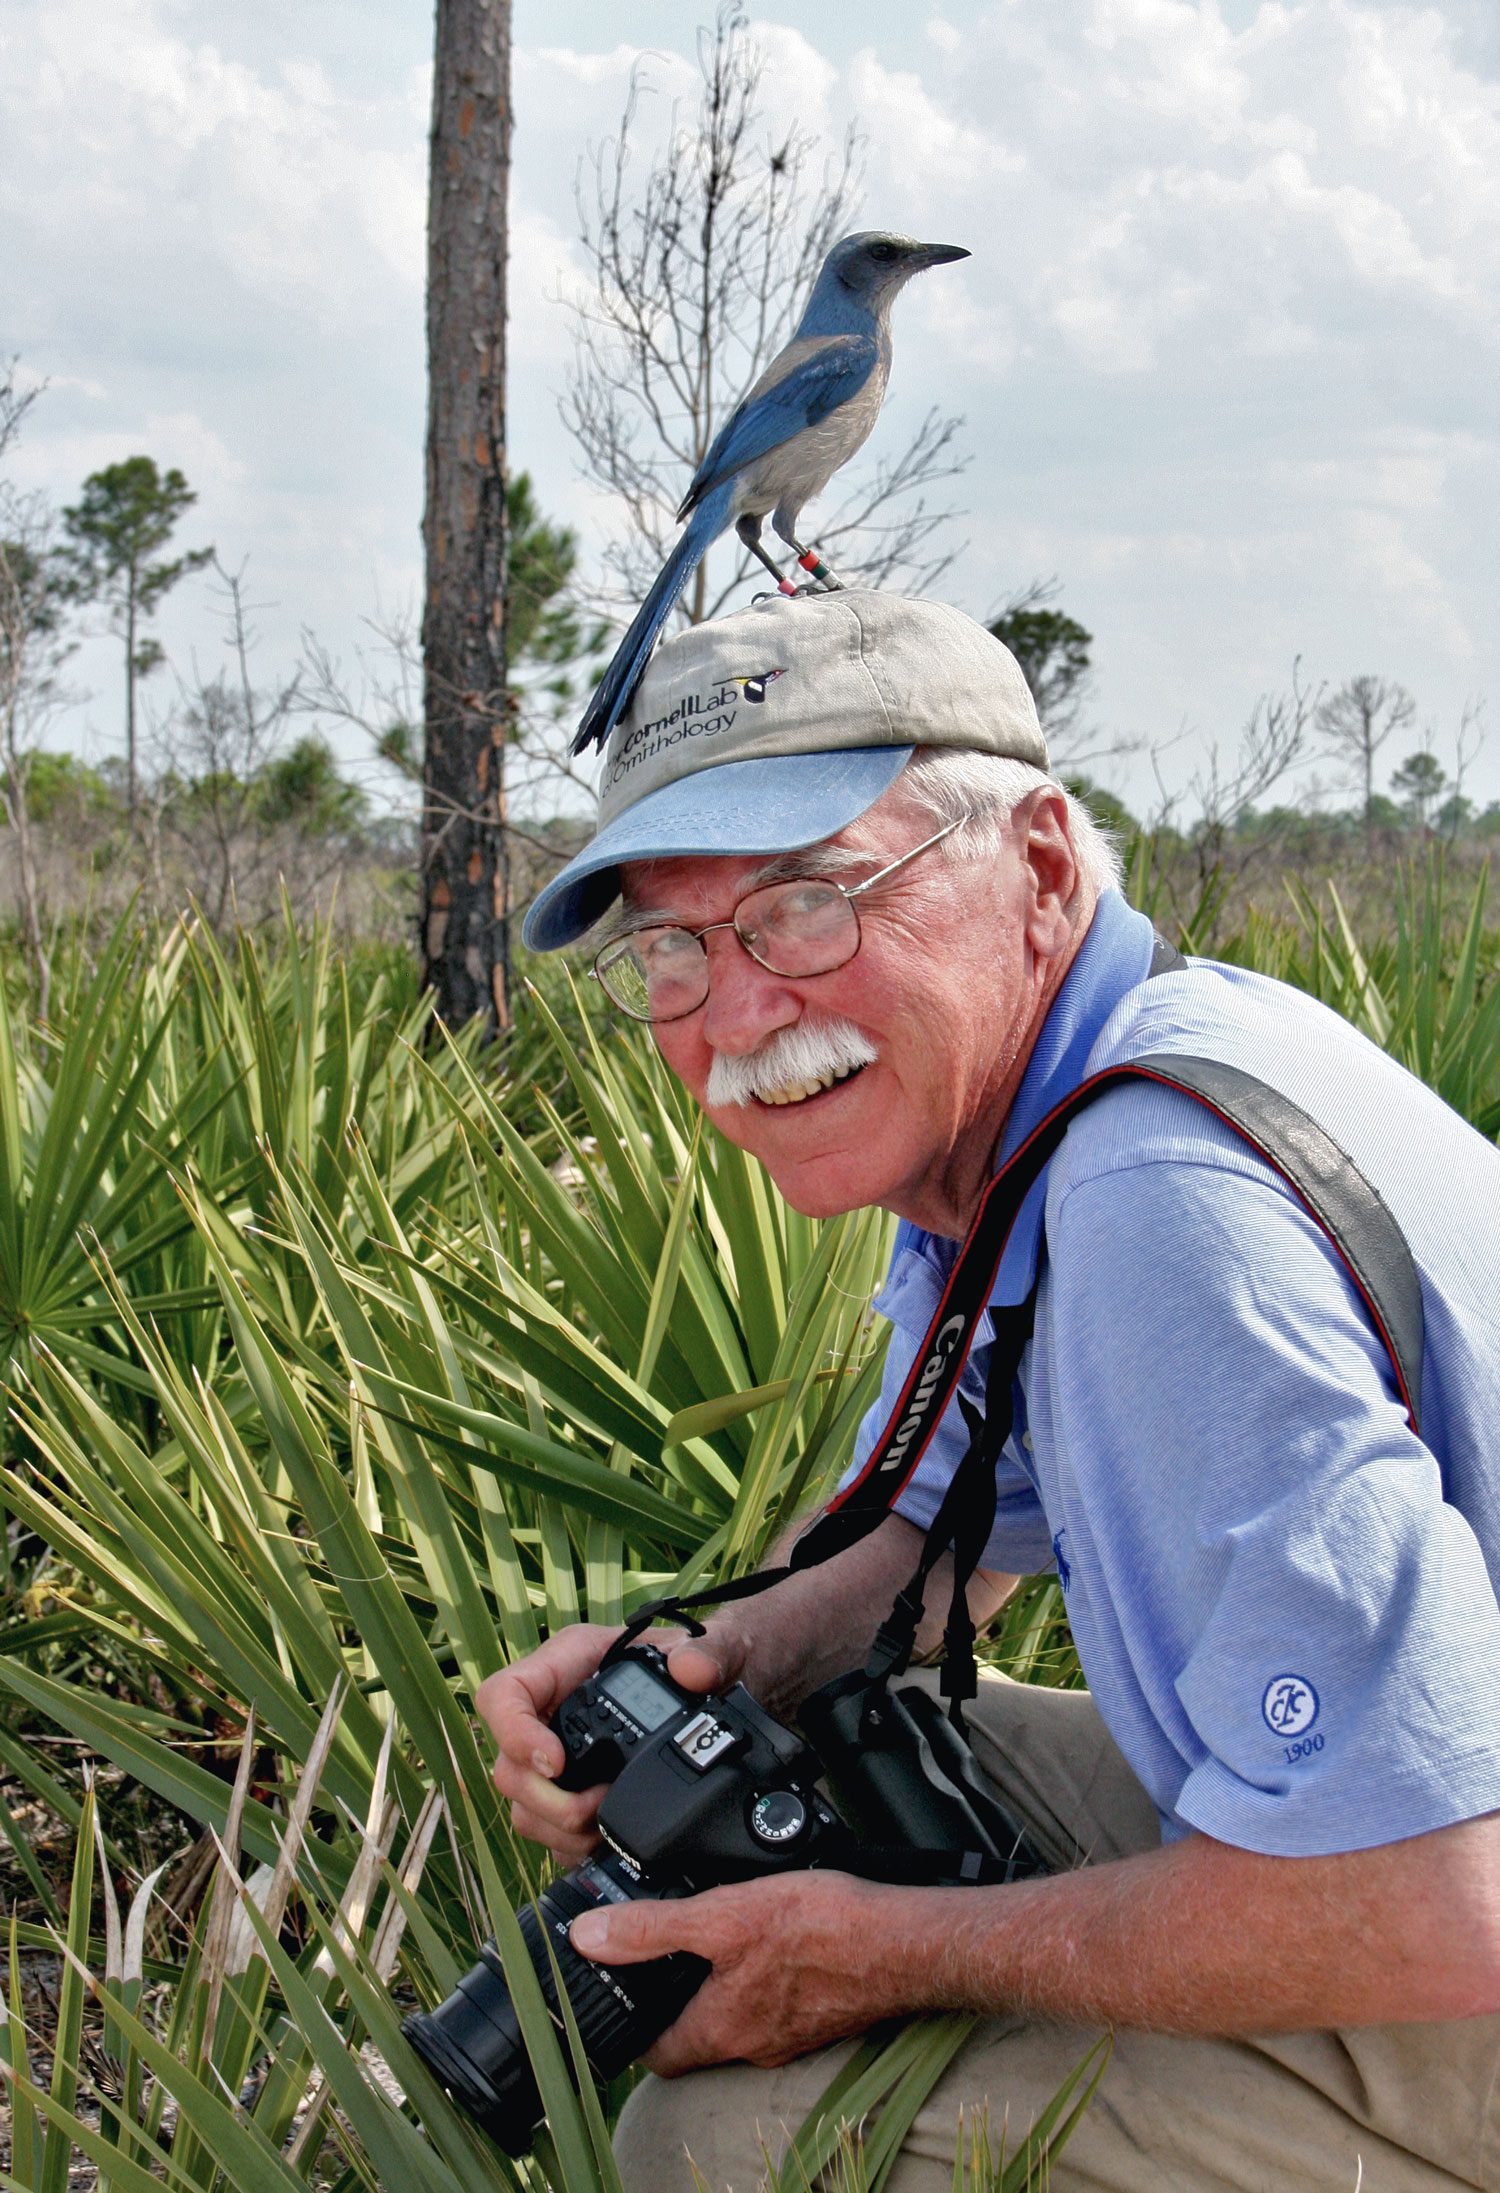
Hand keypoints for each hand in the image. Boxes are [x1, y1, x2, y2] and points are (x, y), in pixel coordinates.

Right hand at [475, 1622, 750, 1863]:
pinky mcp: (567, 1792)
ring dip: (561, 1828)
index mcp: (567, 1664)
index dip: (516, 1733)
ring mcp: (553, 1755)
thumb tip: (692, 1671)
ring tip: (607, 1824)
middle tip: (597, 1806)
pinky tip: (607, 1837)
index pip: (504, 1694)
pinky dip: (573, 1844)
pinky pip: (546, 1831)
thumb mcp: (713, 1645)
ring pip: (523, 1807)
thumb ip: (710, 1651)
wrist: (716, 1693)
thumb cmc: (698, 1663)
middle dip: (549, 1801)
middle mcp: (549, 1710)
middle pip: (508, 1767)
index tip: (556, 1763)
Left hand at [568, 1871, 914, 2073]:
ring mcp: (793, 2033)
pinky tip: (768, 1940)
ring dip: (718, 1987)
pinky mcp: (822, 2013)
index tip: (615, 1994)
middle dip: (673, 2002)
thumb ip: (653, 1928)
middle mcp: (755, 2045)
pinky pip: (775, 2005)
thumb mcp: (723, 1915)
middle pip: (695, 2037)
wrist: (907, 1942)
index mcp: (722, 2030)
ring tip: (707, 1941)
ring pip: (736, 2020)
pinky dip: (761, 1978)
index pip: (657, 2054)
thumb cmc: (823, 1929)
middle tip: (656, 1960)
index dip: (631, 2027)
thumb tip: (589, 1936)